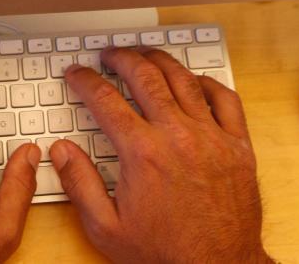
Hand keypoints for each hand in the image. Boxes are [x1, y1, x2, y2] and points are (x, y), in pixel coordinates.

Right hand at [50, 47, 272, 263]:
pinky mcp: (238, 147)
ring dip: (160, 60)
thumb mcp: (106, 229)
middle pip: (144, 76)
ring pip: (183, 80)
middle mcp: (177, 136)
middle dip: (121, 58)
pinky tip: (194, 81)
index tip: (78, 75)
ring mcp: (211, 138)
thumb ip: (79, 184)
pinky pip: (225, 99)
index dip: (86, 81)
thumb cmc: (166, 254)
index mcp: (142, 153)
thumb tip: (60, 151)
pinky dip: (207, 83)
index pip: (105, 99)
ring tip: (145, 55)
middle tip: (109, 55)